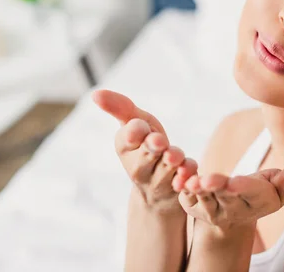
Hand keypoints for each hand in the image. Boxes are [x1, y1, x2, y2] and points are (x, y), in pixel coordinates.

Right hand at [92, 89, 197, 213]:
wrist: (159, 189)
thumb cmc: (147, 145)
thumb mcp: (136, 123)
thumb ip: (121, 107)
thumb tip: (95, 93)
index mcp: (125, 147)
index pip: (129, 137)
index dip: (135, 131)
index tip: (140, 128)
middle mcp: (138, 168)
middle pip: (147, 154)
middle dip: (153, 146)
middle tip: (159, 141)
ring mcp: (158, 182)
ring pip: (168, 166)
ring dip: (174, 158)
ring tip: (175, 155)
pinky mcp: (177, 190)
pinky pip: (185, 180)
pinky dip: (188, 174)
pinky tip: (188, 169)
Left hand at [175, 165, 283, 231]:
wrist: (234, 211)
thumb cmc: (259, 191)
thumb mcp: (276, 186)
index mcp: (257, 202)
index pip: (251, 194)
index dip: (243, 187)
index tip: (235, 181)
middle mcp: (235, 211)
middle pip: (226, 198)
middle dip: (217, 188)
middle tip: (208, 180)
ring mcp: (213, 212)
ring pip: (205, 201)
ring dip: (198, 191)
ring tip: (192, 182)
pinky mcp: (195, 208)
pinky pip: (188, 199)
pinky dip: (183, 190)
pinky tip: (179, 179)